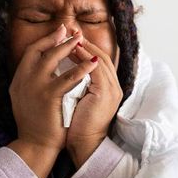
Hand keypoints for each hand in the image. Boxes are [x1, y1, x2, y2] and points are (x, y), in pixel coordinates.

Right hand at [7, 24, 97, 177]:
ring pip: (52, 58)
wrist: (34, 145)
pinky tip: (91, 63)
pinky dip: (80, 68)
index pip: (30, 51)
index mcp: (18, 80)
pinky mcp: (48, 96)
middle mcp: (23, 80)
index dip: (45, 40)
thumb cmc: (33, 124)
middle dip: (57, 38)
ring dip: (68, 47)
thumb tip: (40, 69)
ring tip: (81, 41)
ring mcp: (35, 87)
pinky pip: (68, 77)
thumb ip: (30, 83)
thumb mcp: (25, 99)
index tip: (59, 33)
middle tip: (72, 31)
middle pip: (39, 49)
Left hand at [65, 36, 121, 166]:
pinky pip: (96, 69)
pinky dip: (84, 58)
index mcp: (108, 89)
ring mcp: (112, 89)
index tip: (70, 38)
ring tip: (69, 37)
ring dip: (84, 46)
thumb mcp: (79, 101)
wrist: (85, 146)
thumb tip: (63, 73)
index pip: (99, 61)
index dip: (86, 48)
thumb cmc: (78, 128)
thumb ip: (77, 86)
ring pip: (100, 59)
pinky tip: (72, 50)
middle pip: (102, 56)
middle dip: (85, 41)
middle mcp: (114, 87)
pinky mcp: (105, 93)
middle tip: (70, 30)